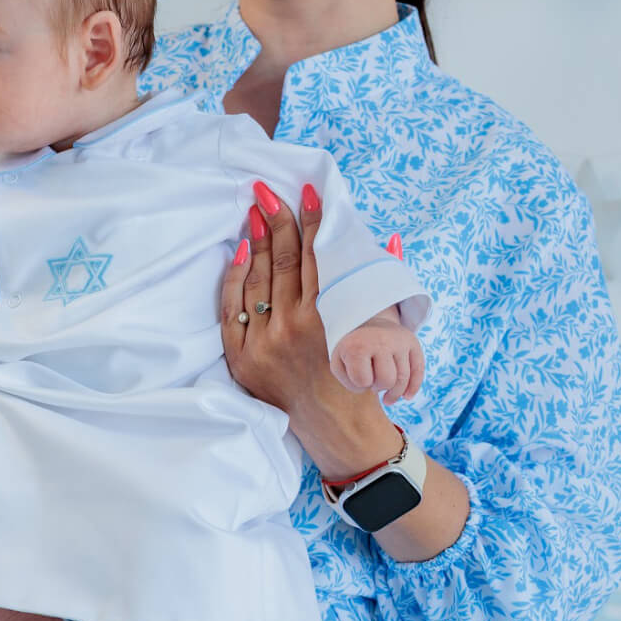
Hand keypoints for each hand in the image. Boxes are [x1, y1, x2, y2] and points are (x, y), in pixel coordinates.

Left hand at [221, 180, 401, 480]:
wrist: (337, 429)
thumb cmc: (364, 376)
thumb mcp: (382, 333)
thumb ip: (382, 283)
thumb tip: (388, 237)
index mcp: (328, 318)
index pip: (315, 255)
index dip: (311, 220)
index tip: (306, 192)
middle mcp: (293, 327)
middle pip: (282, 260)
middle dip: (276, 219)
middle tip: (268, 190)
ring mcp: (263, 343)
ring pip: (256, 278)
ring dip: (255, 239)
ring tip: (255, 210)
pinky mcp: (242, 357)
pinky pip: (232, 307)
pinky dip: (235, 276)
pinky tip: (240, 250)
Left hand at [329, 316, 424, 404]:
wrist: (365, 322)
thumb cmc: (351, 349)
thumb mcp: (338, 363)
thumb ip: (349, 382)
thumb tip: (377, 393)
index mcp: (357, 346)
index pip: (363, 381)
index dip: (360, 385)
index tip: (358, 377)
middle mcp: (380, 341)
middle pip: (387, 381)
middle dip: (379, 388)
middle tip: (373, 382)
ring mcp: (398, 340)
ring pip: (403, 379)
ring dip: (394, 392)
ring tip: (386, 395)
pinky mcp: (412, 342)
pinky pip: (418, 370)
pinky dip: (413, 387)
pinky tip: (406, 397)